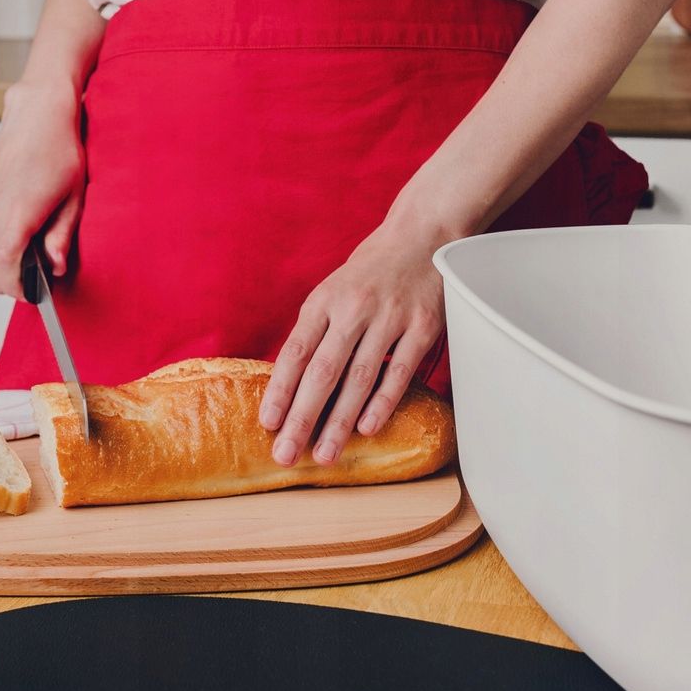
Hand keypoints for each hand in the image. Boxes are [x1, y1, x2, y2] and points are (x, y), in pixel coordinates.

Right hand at [0, 80, 84, 298]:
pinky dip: (8, 237)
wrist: (37, 112)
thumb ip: (61, 238)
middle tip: (50, 260)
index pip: (4, 276)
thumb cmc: (59, 149)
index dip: (23, 291)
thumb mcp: (73, 198)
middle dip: (21, 274)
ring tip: (44, 230)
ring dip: (15, 253)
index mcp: (13, 219)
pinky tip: (31, 217)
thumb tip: (54, 267)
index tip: (42, 292)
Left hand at [258, 222, 447, 465]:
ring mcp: (389, 318)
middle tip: (286, 454)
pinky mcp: (423, 327)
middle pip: (322, 372)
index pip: (295, 353)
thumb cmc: (370, 274)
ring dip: (339, 421)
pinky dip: (382, 403)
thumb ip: (315, 332)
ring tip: (324, 454)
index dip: (280, 391)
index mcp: (324, 302)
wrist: (422, 236)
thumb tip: (289, 384)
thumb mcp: (332, 292)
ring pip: (359, 378)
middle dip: (302, 417)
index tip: (267, 424)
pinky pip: (399, 371)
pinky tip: (366, 429)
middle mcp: (353, 309)